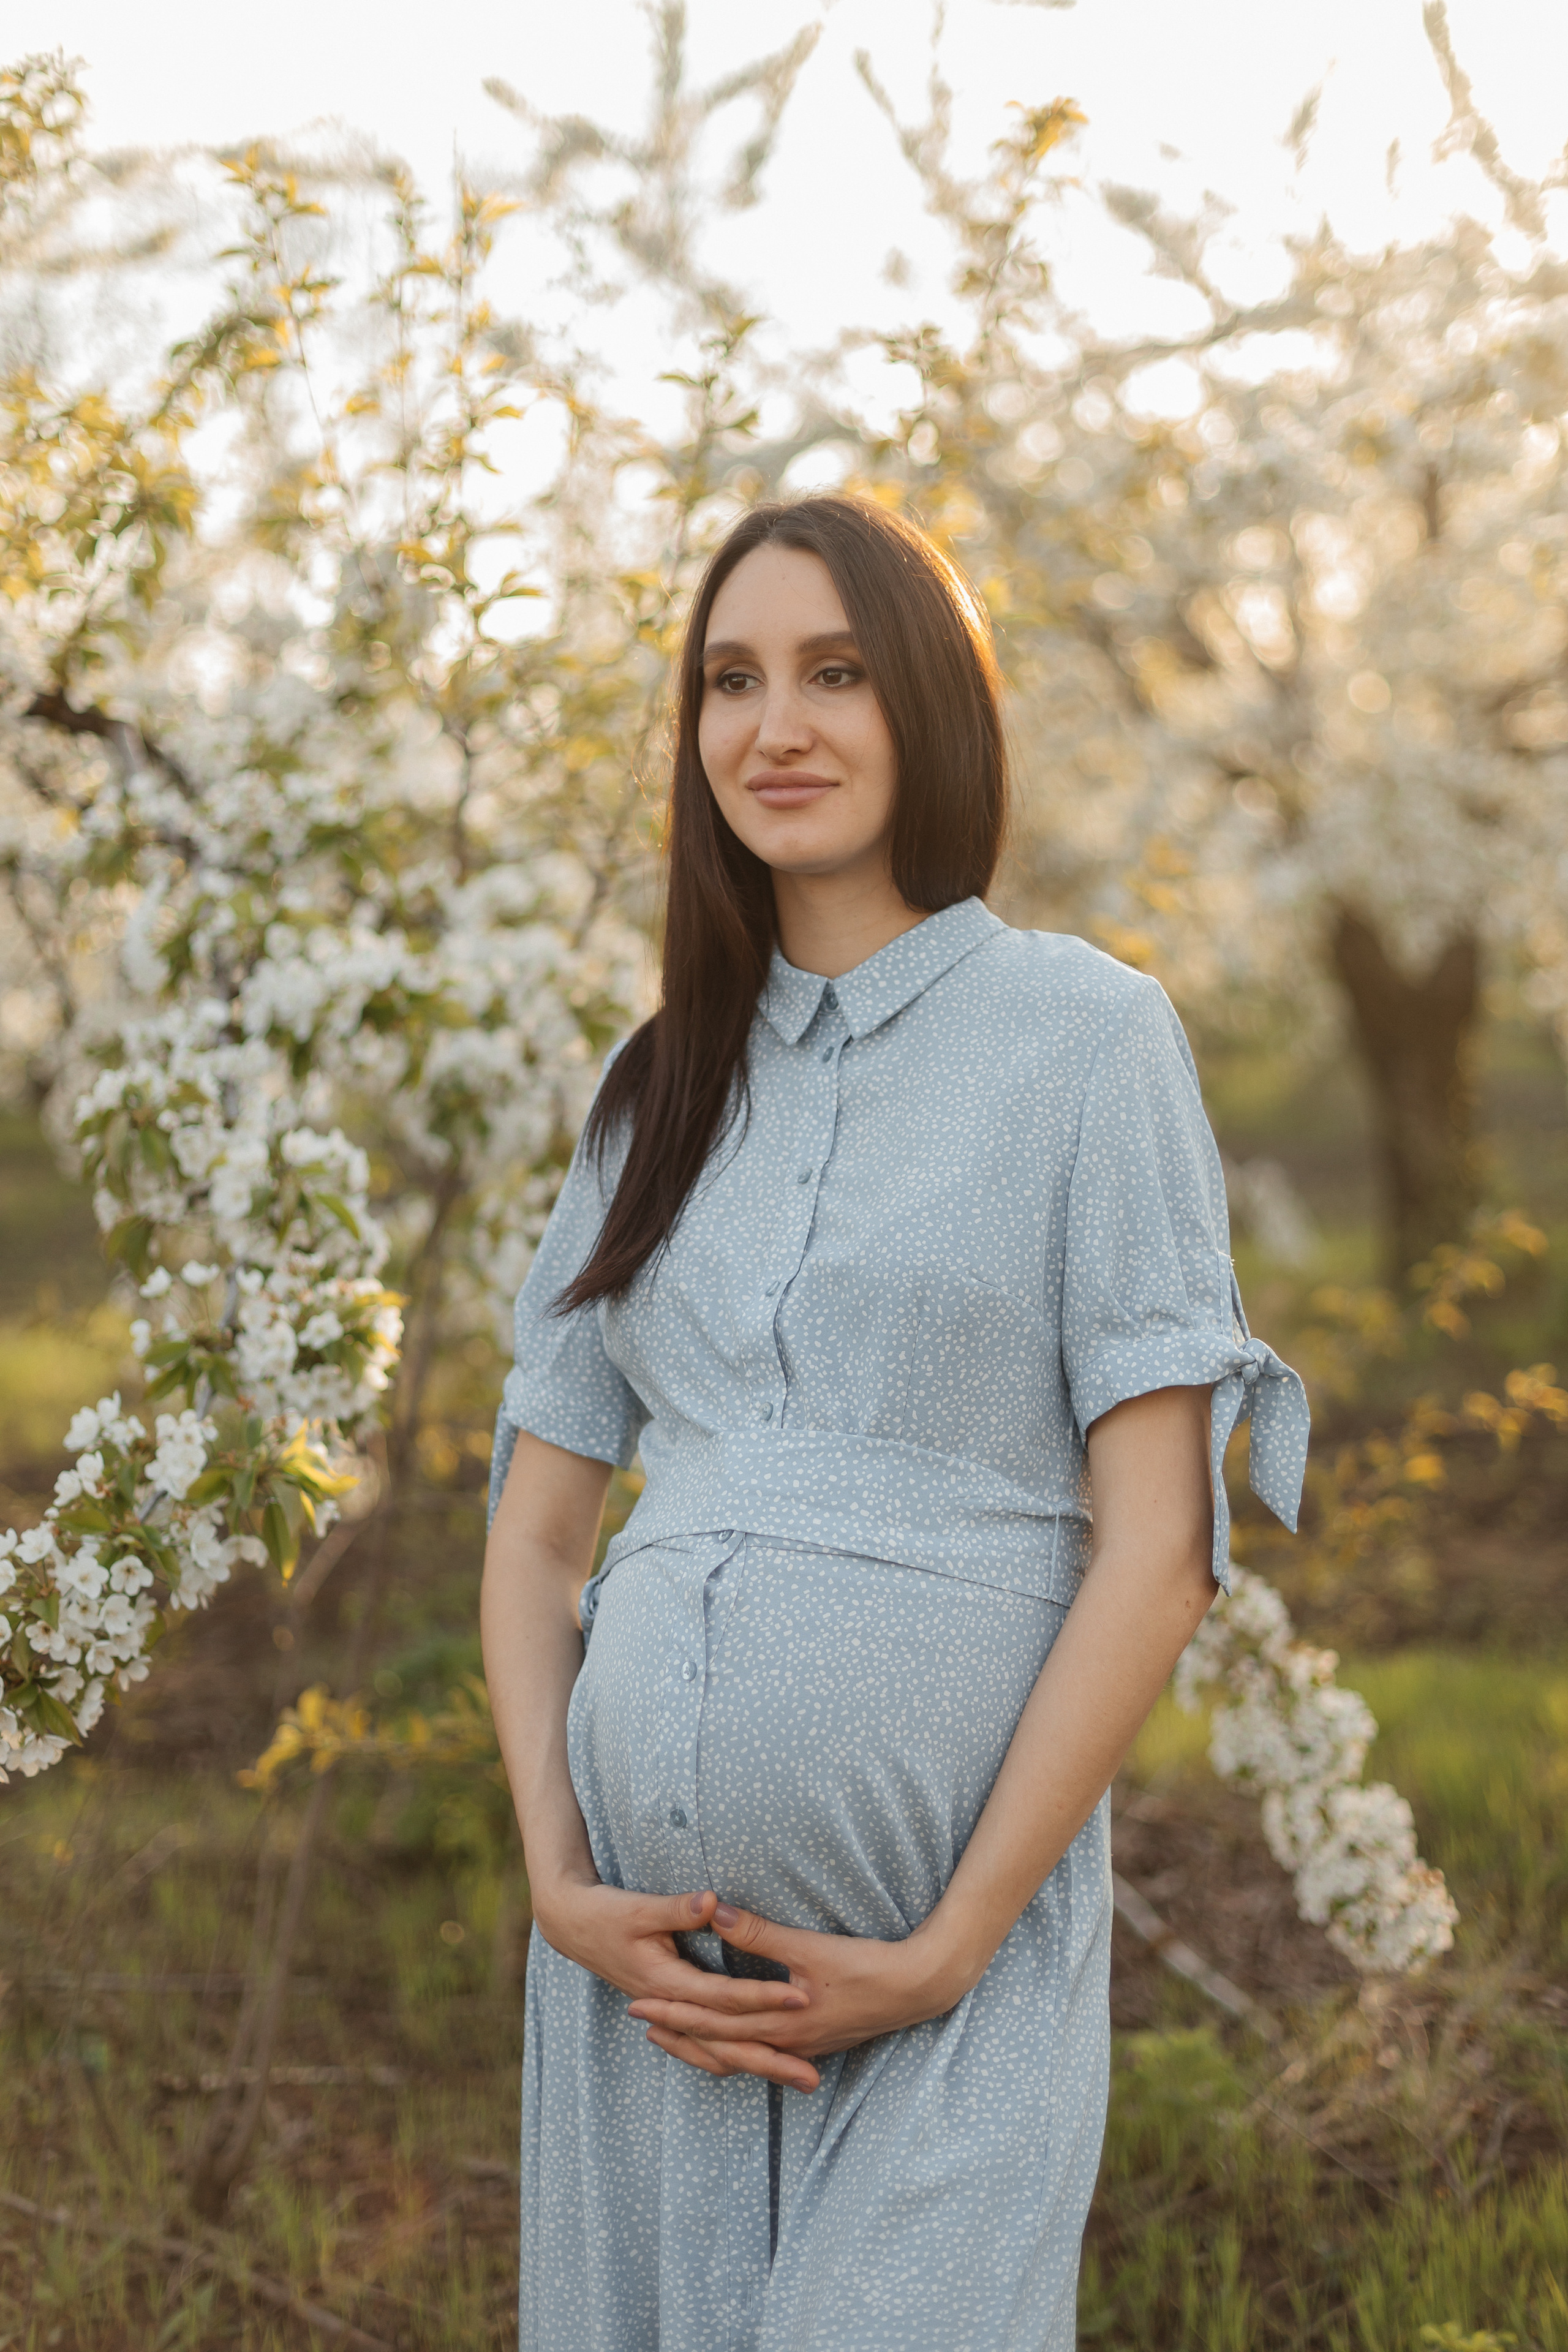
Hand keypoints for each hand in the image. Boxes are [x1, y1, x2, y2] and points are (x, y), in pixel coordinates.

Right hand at [533, 1878, 813, 2087]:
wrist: (574, 1927)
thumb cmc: (608, 1913)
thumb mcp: (641, 1907)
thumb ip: (679, 1908)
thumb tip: (714, 1902)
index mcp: (667, 1982)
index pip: (725, 1998)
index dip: (763, 1998)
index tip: (801, 1998)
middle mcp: (671, 2007)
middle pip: (727, 2044)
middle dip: (772, 2060)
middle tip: (813, 2078)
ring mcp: (670, 2015)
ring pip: (717, 2054)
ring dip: (759, 2067)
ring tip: (800, 2079)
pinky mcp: (672, 2013)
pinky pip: (706, 2048)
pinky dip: (732, 2059)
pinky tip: (759, 2064)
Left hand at [627, 1900, 966, 2094]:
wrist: (917, 1989)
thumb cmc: (866, 1965)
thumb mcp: (809, 1947)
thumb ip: (760, 1933)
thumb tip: (717, 1914)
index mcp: (778, 2021)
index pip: (712, 2021)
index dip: (673, 2012)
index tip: (637, 2004)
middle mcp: (785, 2042)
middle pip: (717, 2045)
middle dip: (676, 2032)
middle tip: (638, 2022)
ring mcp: (802, 2047)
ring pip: (739, 2056)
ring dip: (703, 2045)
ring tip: (673, 2035)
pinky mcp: (815, 2043)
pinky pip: (763, 2054)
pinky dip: (736, 2049)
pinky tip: (729, 2041)